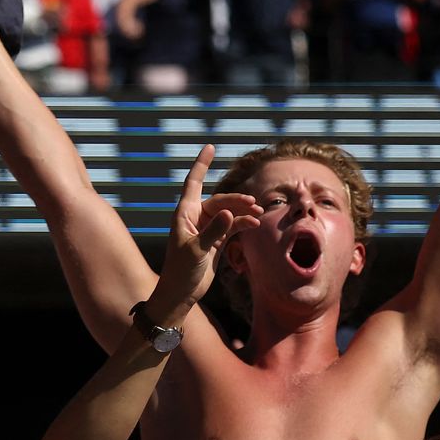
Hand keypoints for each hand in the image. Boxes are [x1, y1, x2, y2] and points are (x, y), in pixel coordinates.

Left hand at [156, 144, 259, 308]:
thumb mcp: (196, 250)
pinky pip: (232, 226)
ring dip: (243, 212)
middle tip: (254, 206)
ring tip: (258, 215)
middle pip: (220, 199)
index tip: (210, 146)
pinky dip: (243, 224)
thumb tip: (229, 213)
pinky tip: (254, 225)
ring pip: (229, 212)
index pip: (193, 182)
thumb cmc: (181, 271)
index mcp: (184, 214)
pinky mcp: (215, 240)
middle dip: (237, 200)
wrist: (181, 293)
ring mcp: (207, 228)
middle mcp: (195, 217)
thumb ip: (214, 231)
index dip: (201, 164)